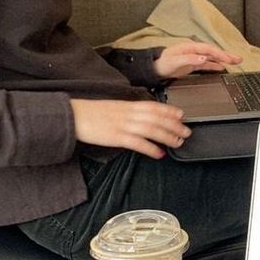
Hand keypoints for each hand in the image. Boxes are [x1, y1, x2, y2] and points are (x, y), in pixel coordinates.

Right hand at [70, 99, 190, 158]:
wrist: (73, 116)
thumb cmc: (91, 113)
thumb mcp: (113, 108)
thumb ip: (128, 112)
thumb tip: (142, 119)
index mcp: (127, 105)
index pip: (153, 106)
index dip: (169, 110)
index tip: (181, 114)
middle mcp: (128, 113)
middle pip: (157, 118)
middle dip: (174, 125)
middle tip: (186, 132)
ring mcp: (123, 125)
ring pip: (152, 129)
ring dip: (167, 136)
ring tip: (178, 142)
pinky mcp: (117, 137)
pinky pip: (138, 143)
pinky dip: (151, 148)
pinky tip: (160, 153)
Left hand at [153, 41, 242, 79]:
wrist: (155, 69)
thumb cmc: (163, 63)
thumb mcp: (175, 61)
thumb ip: (190, 59)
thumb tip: (203, 59)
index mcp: (190, 47)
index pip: (209, 50)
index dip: (220, 54)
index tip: (229, 59)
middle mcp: (194, 51)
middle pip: (213, 52)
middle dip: (226, 55)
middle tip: (238, 59)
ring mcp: (194, 57)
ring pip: (212, 57)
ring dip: (223, 59)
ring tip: (235, 62)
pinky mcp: (193, 64)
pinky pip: (207, 64)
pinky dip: (215, 65)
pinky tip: (222, 67)